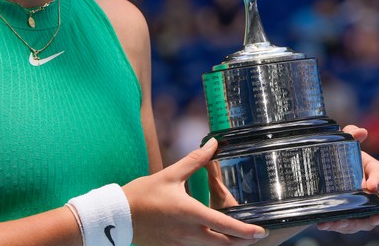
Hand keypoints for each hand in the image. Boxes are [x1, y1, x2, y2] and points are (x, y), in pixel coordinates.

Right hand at [124, 138, 268, 245]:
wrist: (117, 216)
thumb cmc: (143, 194)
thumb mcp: (171, 174)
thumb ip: (196, 160)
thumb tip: (213, 144)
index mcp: (192, 214)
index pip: (226, 226)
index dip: (246, 231)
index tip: (261, 231)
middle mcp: (189, 234)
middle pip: (224, 244)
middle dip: (242, 241)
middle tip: (255, 235)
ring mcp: (181, 244)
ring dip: (226, 243)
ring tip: (238, 236)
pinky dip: (209, 245)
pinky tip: (211, 237)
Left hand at [315, 125, 378, 233]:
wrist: (328, 171)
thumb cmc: (344, 158)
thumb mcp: (347, 145)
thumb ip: (352, 134)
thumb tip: (361, 132)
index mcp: (377, 173)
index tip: (370, 185)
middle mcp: (376, 194)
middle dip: (376, 216)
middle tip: (366, 217)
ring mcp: (365, 208)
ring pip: (365, 222)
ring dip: (352, 224)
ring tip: (336, 222)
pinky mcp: (352, 218)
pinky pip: (349, 225)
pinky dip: (337, 225)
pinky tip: (324, 223)